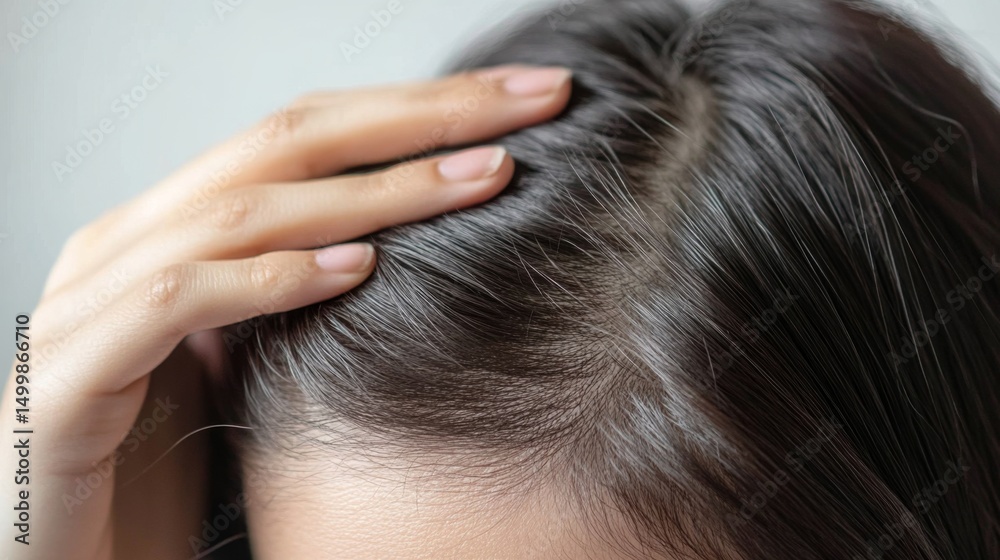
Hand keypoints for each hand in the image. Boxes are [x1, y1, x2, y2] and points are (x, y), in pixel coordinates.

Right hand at [0, 65, 571, 559]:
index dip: (418, 110)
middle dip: (420, 117)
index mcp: (175, 230)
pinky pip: (175, 301)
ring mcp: (91, 300)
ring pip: (244, 210)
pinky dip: (268, 279)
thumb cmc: (157, 466)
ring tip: (479, 176)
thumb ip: (290, 291)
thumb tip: (389, 247)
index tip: (523, 102)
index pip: (308, 137)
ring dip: (373, 192)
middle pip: (289, 144)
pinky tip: (354, 269)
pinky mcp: (70, 374)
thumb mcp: (241, 359)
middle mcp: (132, 241)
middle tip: (529, 101)